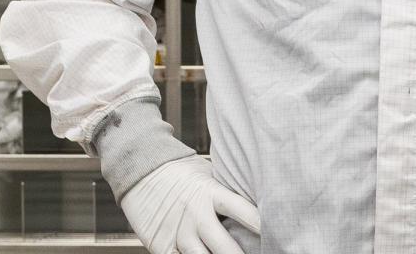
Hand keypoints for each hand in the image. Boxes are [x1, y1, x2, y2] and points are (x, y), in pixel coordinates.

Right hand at [119, 155, 260, 253]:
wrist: (140, 170)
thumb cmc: (179, 170)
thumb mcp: (207, 171)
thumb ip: (227, 185)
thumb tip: (258, 187)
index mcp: (210, 193)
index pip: (240, 209)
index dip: (257, 222)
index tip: (275, 231)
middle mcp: (196, 214)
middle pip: (224, 245)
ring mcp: (179, 232)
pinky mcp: (162, 244)